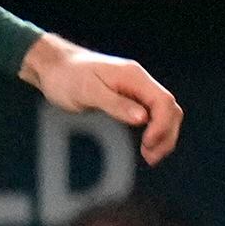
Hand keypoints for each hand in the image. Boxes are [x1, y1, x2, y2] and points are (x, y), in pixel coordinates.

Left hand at [22, 34, 182, 163]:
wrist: (54, 68)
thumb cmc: (67, 77)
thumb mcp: (88, 92)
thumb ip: (116, 104)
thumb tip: (143, 118)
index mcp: (134, 77)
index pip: (164, 101)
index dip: (162, 125)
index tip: (148, 143)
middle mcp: (140, 82)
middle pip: (170, 109)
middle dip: (166, 134)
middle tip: (151, 157)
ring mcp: (136, 91)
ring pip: (164, 114)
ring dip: (162, 135)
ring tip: (150, 157)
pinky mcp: (129, 99)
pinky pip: (151, 116)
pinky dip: (153, 131)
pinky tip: (145, 146)